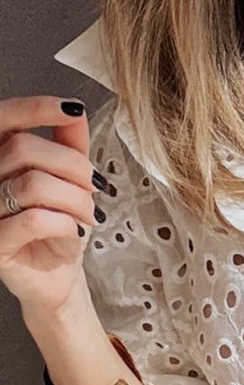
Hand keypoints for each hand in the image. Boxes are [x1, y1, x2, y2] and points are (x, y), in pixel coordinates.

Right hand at [0, 94, 98, 314]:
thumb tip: (74, 112)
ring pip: (32, 185)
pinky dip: (65, 223)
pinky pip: (33, 221)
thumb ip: (70, 146)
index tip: (72, 110)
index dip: (36, 108)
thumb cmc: (59, 227)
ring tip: (89, 215)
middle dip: (72, 167)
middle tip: (94, 188)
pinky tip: (75, 230)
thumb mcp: (70, 182)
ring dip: (75, 199)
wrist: (58, 276)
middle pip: (24, 149)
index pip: (4, 119)